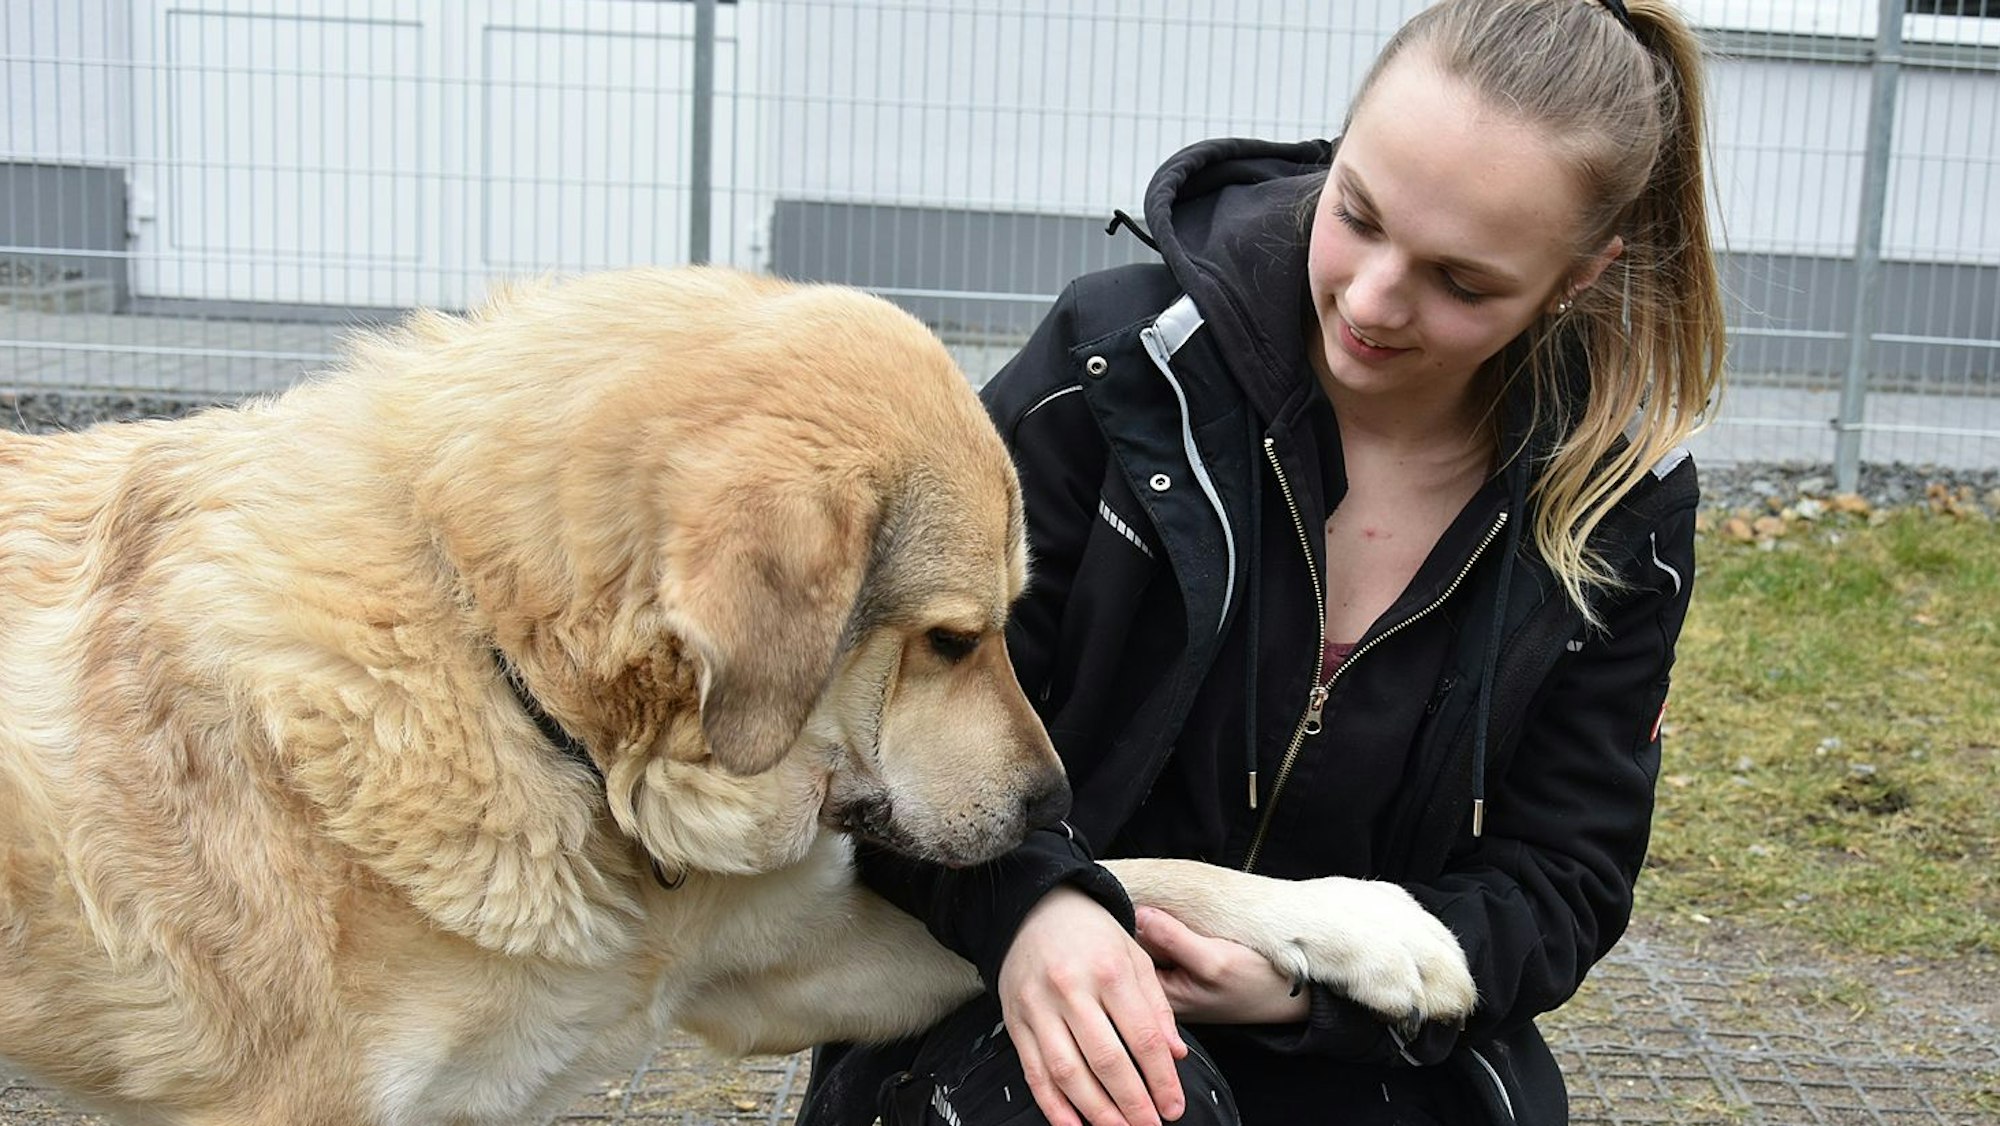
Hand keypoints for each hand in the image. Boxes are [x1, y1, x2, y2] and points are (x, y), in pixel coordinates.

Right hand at [997, 887, 1188, 1125]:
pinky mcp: (1015, 1021)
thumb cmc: (1091, 933)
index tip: (1173, 1106)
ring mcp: (1038, 1007)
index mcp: (1109, 970)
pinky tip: (1074, 1125)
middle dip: (1133, 1104)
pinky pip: (1033, 1072)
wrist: (1034, 907)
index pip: (1142, 1036)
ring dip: (1096, 1111)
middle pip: (1107, 1060)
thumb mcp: (1134, 956)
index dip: (1161, 1078)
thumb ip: (1156, 1006)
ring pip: (1068, 1072)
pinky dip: (1053, 1106)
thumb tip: (1175, 1055)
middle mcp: (1072, 990)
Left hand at [1133, 905, 1311, 1024]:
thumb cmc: (1258, 983)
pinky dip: (1162, 929)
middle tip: (1132, 892)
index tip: (1117, 898)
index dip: (1118, 928)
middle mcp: (1162, 997)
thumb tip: (1139, 913)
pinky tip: (1170, 916)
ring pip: (1146, 948)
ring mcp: (1173, 984)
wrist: (1294, 994)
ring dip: (1146, 925)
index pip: (1122, 961)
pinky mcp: (1185, 972)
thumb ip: (1174, 939)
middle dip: (1129, 924)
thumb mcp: (1216, 960)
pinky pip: (1163, 946)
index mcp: (1162, 1001)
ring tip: (1152, 903)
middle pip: (1130, 954)